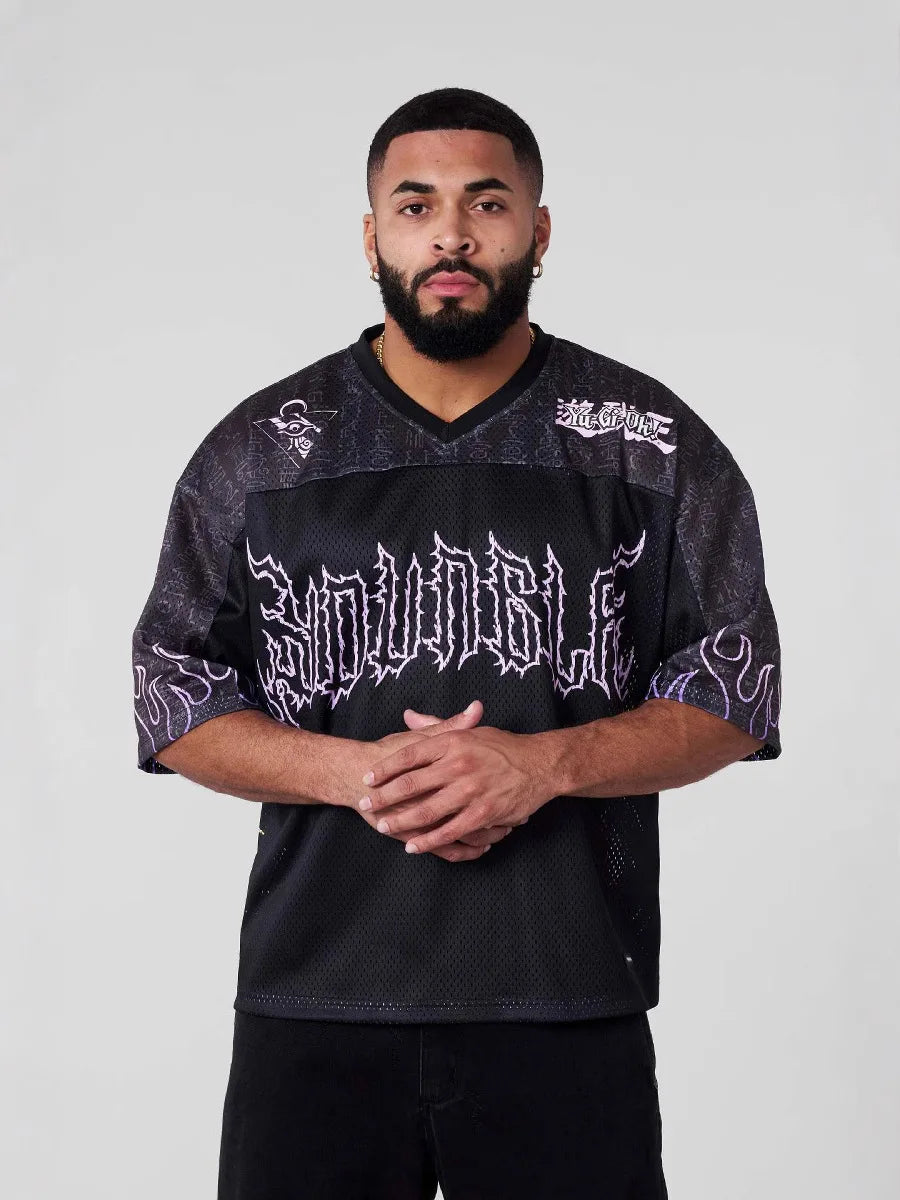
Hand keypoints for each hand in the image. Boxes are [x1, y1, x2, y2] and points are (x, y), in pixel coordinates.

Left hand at [357, 701, 554, 855]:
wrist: (540, 764)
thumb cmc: (503, 746)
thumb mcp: (469, 730)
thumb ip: (437, 726)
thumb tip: (408, 715)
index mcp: (453, 742)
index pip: (410, 755)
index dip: (386, 768)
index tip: (367, 777)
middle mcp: (459, 764)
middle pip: (412, 783)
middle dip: (385, 796)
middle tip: (365, 804)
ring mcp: (471, 790)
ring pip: (427, 810)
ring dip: (402, 822)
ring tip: (383, 826)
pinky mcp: (483, 813)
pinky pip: (449, 831)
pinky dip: (429, 840)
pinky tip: (413, 845)